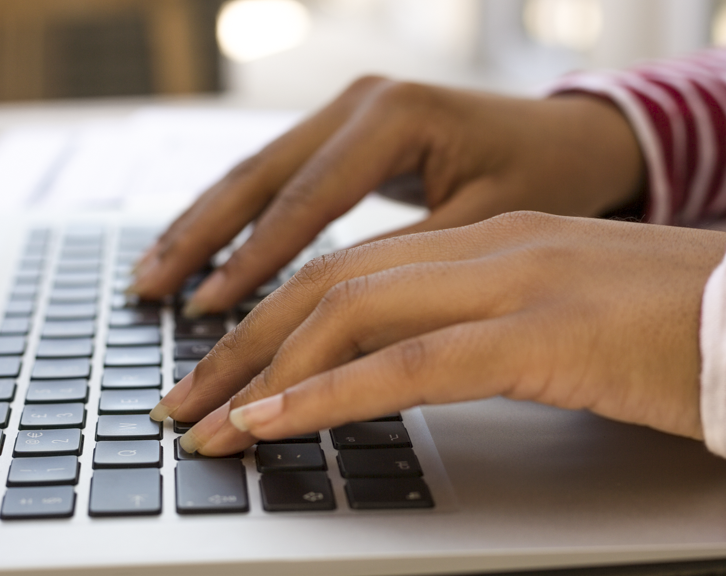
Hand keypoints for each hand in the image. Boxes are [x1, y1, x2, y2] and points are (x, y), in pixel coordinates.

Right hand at [129, 76, 644, 314]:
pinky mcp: (345, 130)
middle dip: (201, 240)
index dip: (255, 260)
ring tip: (151, 282)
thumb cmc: (545, 179)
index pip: (309, 199)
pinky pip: (275, 178)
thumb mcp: (485, 225)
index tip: (212, 311)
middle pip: (260, 176)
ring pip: (255, 173)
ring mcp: (347, 109)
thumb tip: (332, 323)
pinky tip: (196, 254)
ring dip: (201, 228)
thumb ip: (408, 264)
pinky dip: (232, 220)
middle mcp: (361, 102)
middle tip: (151, 297)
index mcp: (397, 117)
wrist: (574, 137)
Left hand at [151, 212, 725, 455]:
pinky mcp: (540, 332)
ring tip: (207, 423)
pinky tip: (275, 421)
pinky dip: (329, 393)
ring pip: (352, 312)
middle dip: (245, 344)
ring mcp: (514, 279)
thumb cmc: (686, 330)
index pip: (355, 269)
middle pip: (332, 283)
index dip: (276, 319)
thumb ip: (490, 331)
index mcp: (493, 237)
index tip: (223, 370)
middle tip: (185, 398)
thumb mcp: (566, 320)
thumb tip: (417, 371)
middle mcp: (490, 245)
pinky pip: (408, 362)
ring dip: (265, 372)